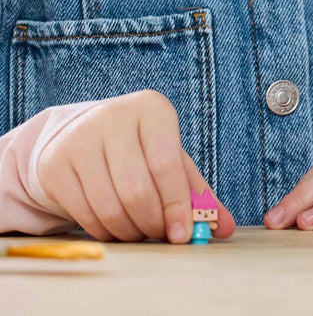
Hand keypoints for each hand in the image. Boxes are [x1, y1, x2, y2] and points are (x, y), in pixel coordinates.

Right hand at [38, 90, 234, 242]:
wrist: (83, 134)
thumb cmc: (140, 149)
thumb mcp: (171, 158)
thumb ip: (198, 192)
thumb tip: (224, 227)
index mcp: (152, 109)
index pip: (167, 165)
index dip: (177, 205)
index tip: (183, 235)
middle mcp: (115, 117)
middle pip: (137, 189)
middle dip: (153, 223)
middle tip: (160, 236)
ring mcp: (80, 140)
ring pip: (109, 206)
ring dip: (129, 231)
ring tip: (141, 233)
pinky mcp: (56, 165)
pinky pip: (84, 213)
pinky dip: (105, 232)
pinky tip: (116, 229)